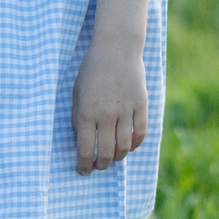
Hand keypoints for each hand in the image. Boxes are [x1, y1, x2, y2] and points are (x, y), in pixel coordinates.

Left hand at [71, 39, 148, 173]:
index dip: (83, 165)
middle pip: (106, 152)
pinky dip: (136, 144)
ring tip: (113, 157)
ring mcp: (126, 110)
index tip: (83, 171)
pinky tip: (130, 146)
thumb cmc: (92, 69)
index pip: (85, 149)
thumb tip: (81, 139)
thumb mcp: (77, 92)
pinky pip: (141, 133)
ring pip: (124, 146)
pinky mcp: (141, 105)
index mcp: (87, 112)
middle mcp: (107, 114)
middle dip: (101, 165)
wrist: (117, 48)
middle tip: (99, 166)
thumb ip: (77, 116)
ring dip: (118, 157)